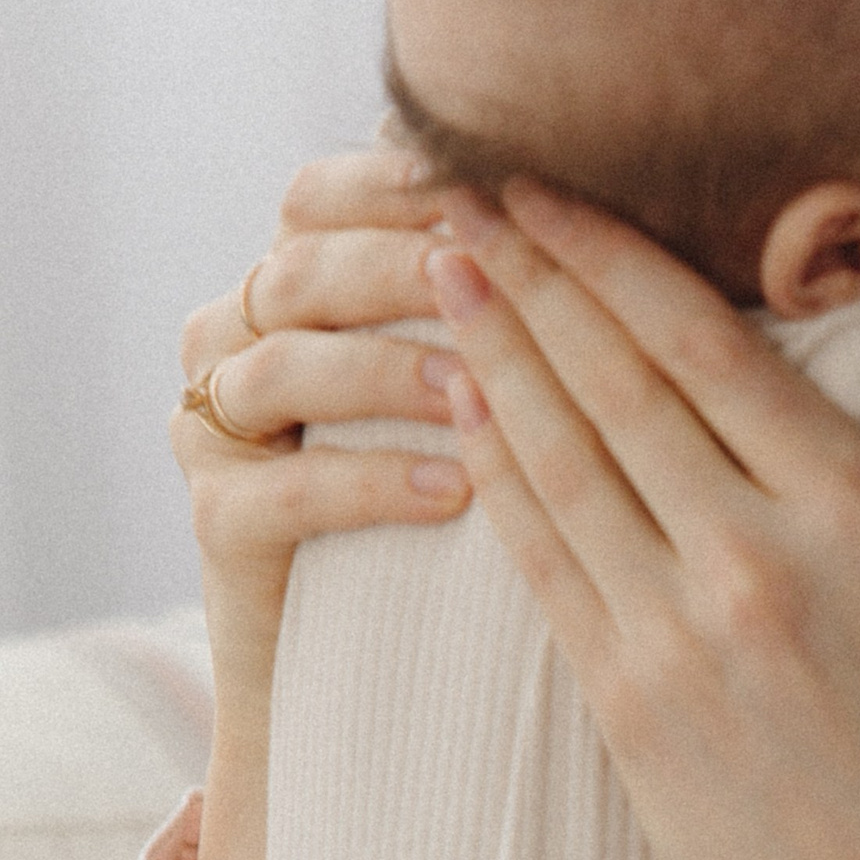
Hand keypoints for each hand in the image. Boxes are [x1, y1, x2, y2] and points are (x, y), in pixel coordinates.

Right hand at [173, 144, 472, 859]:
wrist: (398, 677)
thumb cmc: (491, 508)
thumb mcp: (507, 382)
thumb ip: (527, 296)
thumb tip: (641, 217)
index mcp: (299, 279)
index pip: (325, 194)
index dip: (403, 182)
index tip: (509, 184)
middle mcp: (237, 335)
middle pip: (300, 264)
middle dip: (401, 261)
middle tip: (494, 266)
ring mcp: (217, 429)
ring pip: (283, 366)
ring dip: (384, 368)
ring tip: (475, 385)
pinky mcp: (218, 523)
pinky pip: (281, 491)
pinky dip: (369, 482)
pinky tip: (454, 490)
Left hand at [427, 179, 859, 859]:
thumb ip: (836, 485)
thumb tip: (759, 383)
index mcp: (859, 508)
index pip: (708, 345)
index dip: (611, 259)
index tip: (547, 195)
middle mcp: (767, 555)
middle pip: (618, 383)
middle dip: (528, 280)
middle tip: (454, 201)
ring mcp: (686, 632)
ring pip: (562, 461)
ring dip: (488, 358)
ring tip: (435, 278)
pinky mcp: (628, 704)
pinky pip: (543, 564)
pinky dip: (492, 479)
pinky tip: (456, 415)